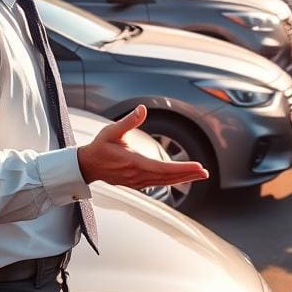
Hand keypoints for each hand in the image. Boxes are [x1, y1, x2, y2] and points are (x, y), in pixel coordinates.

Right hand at [76, 105, 209, 188]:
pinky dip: (172, 180)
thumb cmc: (100, 146)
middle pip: (167, 177)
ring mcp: (137, 181)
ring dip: (182, 178)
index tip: (197, 166)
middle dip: (187, 174)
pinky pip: (158, 183)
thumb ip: (128, 121)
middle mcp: (137, 175)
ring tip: (198, 174)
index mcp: (133, 162)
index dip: (182, 168)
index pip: (162, 168)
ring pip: (164, 182)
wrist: (87, 165)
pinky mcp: (137, 183)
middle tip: (204, 172)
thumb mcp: (111, 131)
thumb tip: (142, 109)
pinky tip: (182, 177)